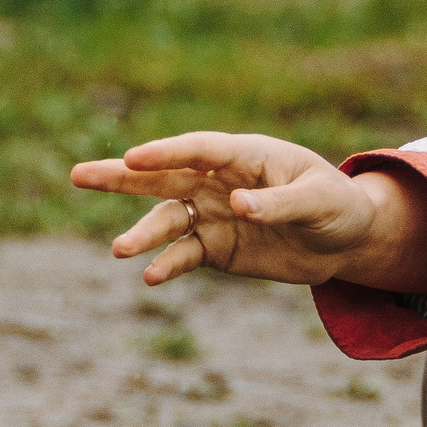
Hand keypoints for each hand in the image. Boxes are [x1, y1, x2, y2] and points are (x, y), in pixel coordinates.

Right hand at [69, 132, 426, 290]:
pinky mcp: (216, 248)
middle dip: (122, 177)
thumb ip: (279, 203)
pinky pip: (184, 255)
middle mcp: (220, 181)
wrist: (348, 241)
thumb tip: (237, 205)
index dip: (166, 152)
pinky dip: (167, 264)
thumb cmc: (339, 206)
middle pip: (164, 176)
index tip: (134, 157)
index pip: (199, 149)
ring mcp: (213, 214)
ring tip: (120, 250)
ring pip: (168, 219)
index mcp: (245, 156)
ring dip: (143, 233)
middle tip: (78, 176)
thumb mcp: (319, 201)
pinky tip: (150, 276)